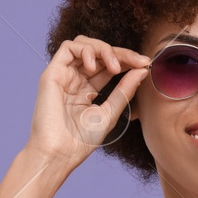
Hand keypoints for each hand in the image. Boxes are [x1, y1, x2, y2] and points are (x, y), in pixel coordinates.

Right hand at [27, 35, 151, 166]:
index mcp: (87, 89)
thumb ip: (124, 90)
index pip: (109, 65)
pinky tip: (96, 67)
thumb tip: (142, 69)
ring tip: (115, 67)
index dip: (127, 61)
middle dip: (121, 53)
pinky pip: (68, 47)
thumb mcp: (110, 112)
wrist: (60, 153)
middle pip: (99, 52)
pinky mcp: (52, 73)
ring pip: (84, 44)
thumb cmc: (81, 140)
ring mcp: (63, 75)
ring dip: (104, 49)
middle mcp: (75, 79)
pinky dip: (86, 50)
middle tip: (138, 61)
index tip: (145, 64)